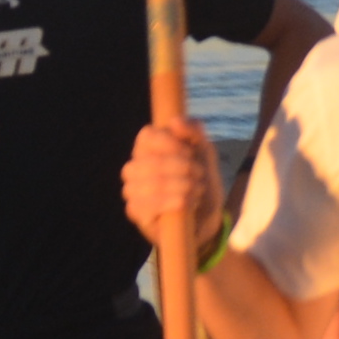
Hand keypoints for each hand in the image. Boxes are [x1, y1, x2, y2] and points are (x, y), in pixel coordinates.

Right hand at [117, 117, 221, 257]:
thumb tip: (174, 121)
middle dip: (181, 168)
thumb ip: (194, 131)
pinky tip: (187, 204)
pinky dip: (172, 203)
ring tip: (197, 190)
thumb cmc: (201, 181)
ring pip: (150, 183)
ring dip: (181, 186)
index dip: (170, 143)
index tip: (191, 153)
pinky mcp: (135, 212)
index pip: (147, 136)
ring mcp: (132, 190)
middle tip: (200, 175)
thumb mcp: (205, 153)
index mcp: (148, 148)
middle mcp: (134, 167)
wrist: (207, 217)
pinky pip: (146, 205)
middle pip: (150, 161)